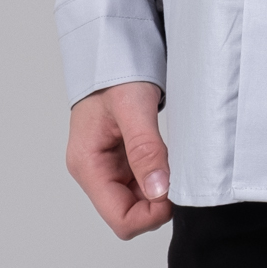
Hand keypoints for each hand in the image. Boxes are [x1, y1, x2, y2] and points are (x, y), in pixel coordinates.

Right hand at [65, 81, 172, 238]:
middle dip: (157, 203)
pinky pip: (142, 182)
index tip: (174, 192)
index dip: (150, 214)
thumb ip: (145, 149)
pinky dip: (159, 176)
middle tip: (179, 174)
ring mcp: (107, 166)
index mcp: (87, 164)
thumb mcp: (132, 107)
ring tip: (173, 160)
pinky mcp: (120, 158)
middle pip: (129, 213)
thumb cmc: (114, 70)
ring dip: (159, 189)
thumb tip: (159, 190)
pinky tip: (167, 156)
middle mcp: (94, 170)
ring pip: (138, 200)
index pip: (120, 218)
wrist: (112, 49)